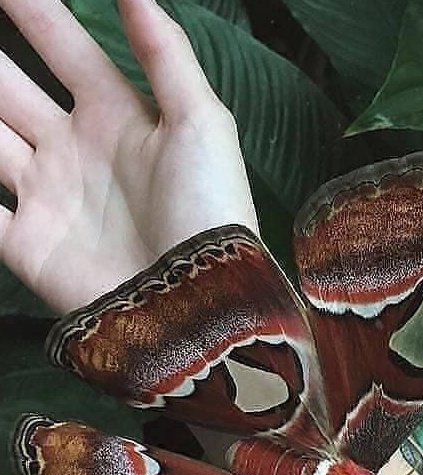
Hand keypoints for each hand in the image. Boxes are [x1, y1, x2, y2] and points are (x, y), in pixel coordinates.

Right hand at [0, 0, 257, 312]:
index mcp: (116, 117)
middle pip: (12, 89)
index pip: (65, 48)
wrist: (196, 303)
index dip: (35, 12)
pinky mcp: (26, 245)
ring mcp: (47, 197)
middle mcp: (74, 151)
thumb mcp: (201, 123)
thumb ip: (166, 53)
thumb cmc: (209, 211)